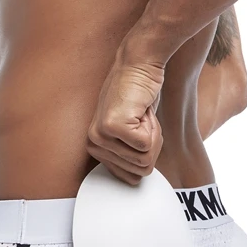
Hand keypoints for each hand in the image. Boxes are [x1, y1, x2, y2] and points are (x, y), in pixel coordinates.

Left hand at [86, 57, 164, 184]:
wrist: (139, 65)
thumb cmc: (139, 96)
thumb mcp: (133, 132)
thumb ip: (130, 156)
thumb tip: (136, 181)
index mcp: (96, 148)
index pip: (131, 177)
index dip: (146, 153)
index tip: (139, 130)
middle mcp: (94, 144)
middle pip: (140, 170)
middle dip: (151, 145)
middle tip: (142, 120)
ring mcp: (101, 135)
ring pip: (145, 159)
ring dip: (153, 135)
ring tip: (141, 114)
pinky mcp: (113, 126)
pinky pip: (146, 145)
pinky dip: (153, 127)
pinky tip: (142, 110)